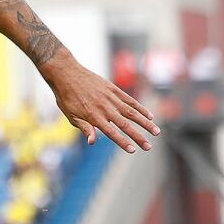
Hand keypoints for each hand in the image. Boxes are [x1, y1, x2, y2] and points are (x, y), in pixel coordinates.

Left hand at [44, 57, 159, 151]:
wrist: (66, 73)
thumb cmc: (66, 97)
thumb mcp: (70, 115)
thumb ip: (84, 128)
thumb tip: (92, 142)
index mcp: (93, 116)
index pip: (111, 132)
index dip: (123, 142)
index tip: (133, 150)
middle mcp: (104, 108)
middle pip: (125, 124)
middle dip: (139, 136)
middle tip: (149, 147)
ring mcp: (110, 97)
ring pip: (132, 112)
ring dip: (145, 123)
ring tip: (156, 132)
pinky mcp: (113, 89)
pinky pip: (130, 100)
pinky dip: (140, 108)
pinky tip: (149, 115)